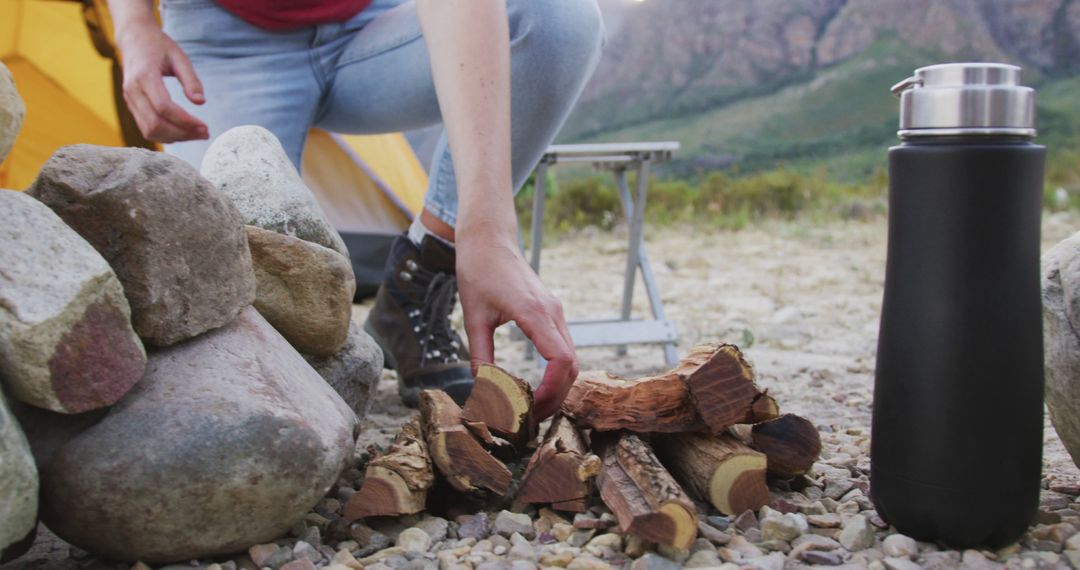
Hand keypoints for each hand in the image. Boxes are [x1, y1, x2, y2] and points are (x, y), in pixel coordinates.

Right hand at [117, 22, 207, 142]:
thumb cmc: (158, 46)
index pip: (163, 107)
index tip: (205, 126)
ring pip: (149, 130)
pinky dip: (165, 135)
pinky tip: (183, 132)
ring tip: (196, 134)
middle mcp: (132, 90)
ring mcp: (129, 99)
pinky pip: (146, 128)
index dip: (185, 121)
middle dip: (183, 133)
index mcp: (144, 76)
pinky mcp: (131, 105)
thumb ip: (191, 80)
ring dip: (175, 138)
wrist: (133, 38)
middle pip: (155, 124)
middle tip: (205, 133)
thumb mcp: (179, 57)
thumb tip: (201, 102)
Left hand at [456, 234, 578, 419]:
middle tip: (530, 419)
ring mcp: (556, 312)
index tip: (532, 409)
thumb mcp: (473, 317)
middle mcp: (552, 313)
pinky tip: (535, 385)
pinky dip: (555, 372)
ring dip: (557, 386)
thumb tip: (483, 389)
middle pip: (572, 365)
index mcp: (535, 312)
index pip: (560, 360)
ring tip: (532, 407)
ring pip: (571, 359)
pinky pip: (563, 348)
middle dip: (556, 397)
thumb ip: (480, 355)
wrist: (489, 239)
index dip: (552, 391)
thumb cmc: (478, 271)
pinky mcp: (552, 312)